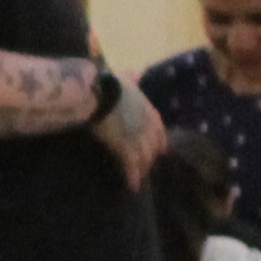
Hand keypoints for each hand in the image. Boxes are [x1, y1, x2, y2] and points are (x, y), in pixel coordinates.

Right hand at [93, 72, 165, 193]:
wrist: (101, 95)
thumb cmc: (111, 85)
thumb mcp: (125, 79)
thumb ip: (133, 78)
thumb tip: (138, 73)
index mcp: (150, 111)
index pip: (159, 131)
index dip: (158, 141)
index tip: (158, 150)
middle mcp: (149, 128)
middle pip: (153, 148)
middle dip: (150, 158)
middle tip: (146, 168)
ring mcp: (138, 139)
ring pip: (144, 159)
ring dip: (142, 170)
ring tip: (139, 179)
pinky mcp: (126, 149)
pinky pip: (131, 167)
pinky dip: (132, 178)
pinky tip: (132, 187)